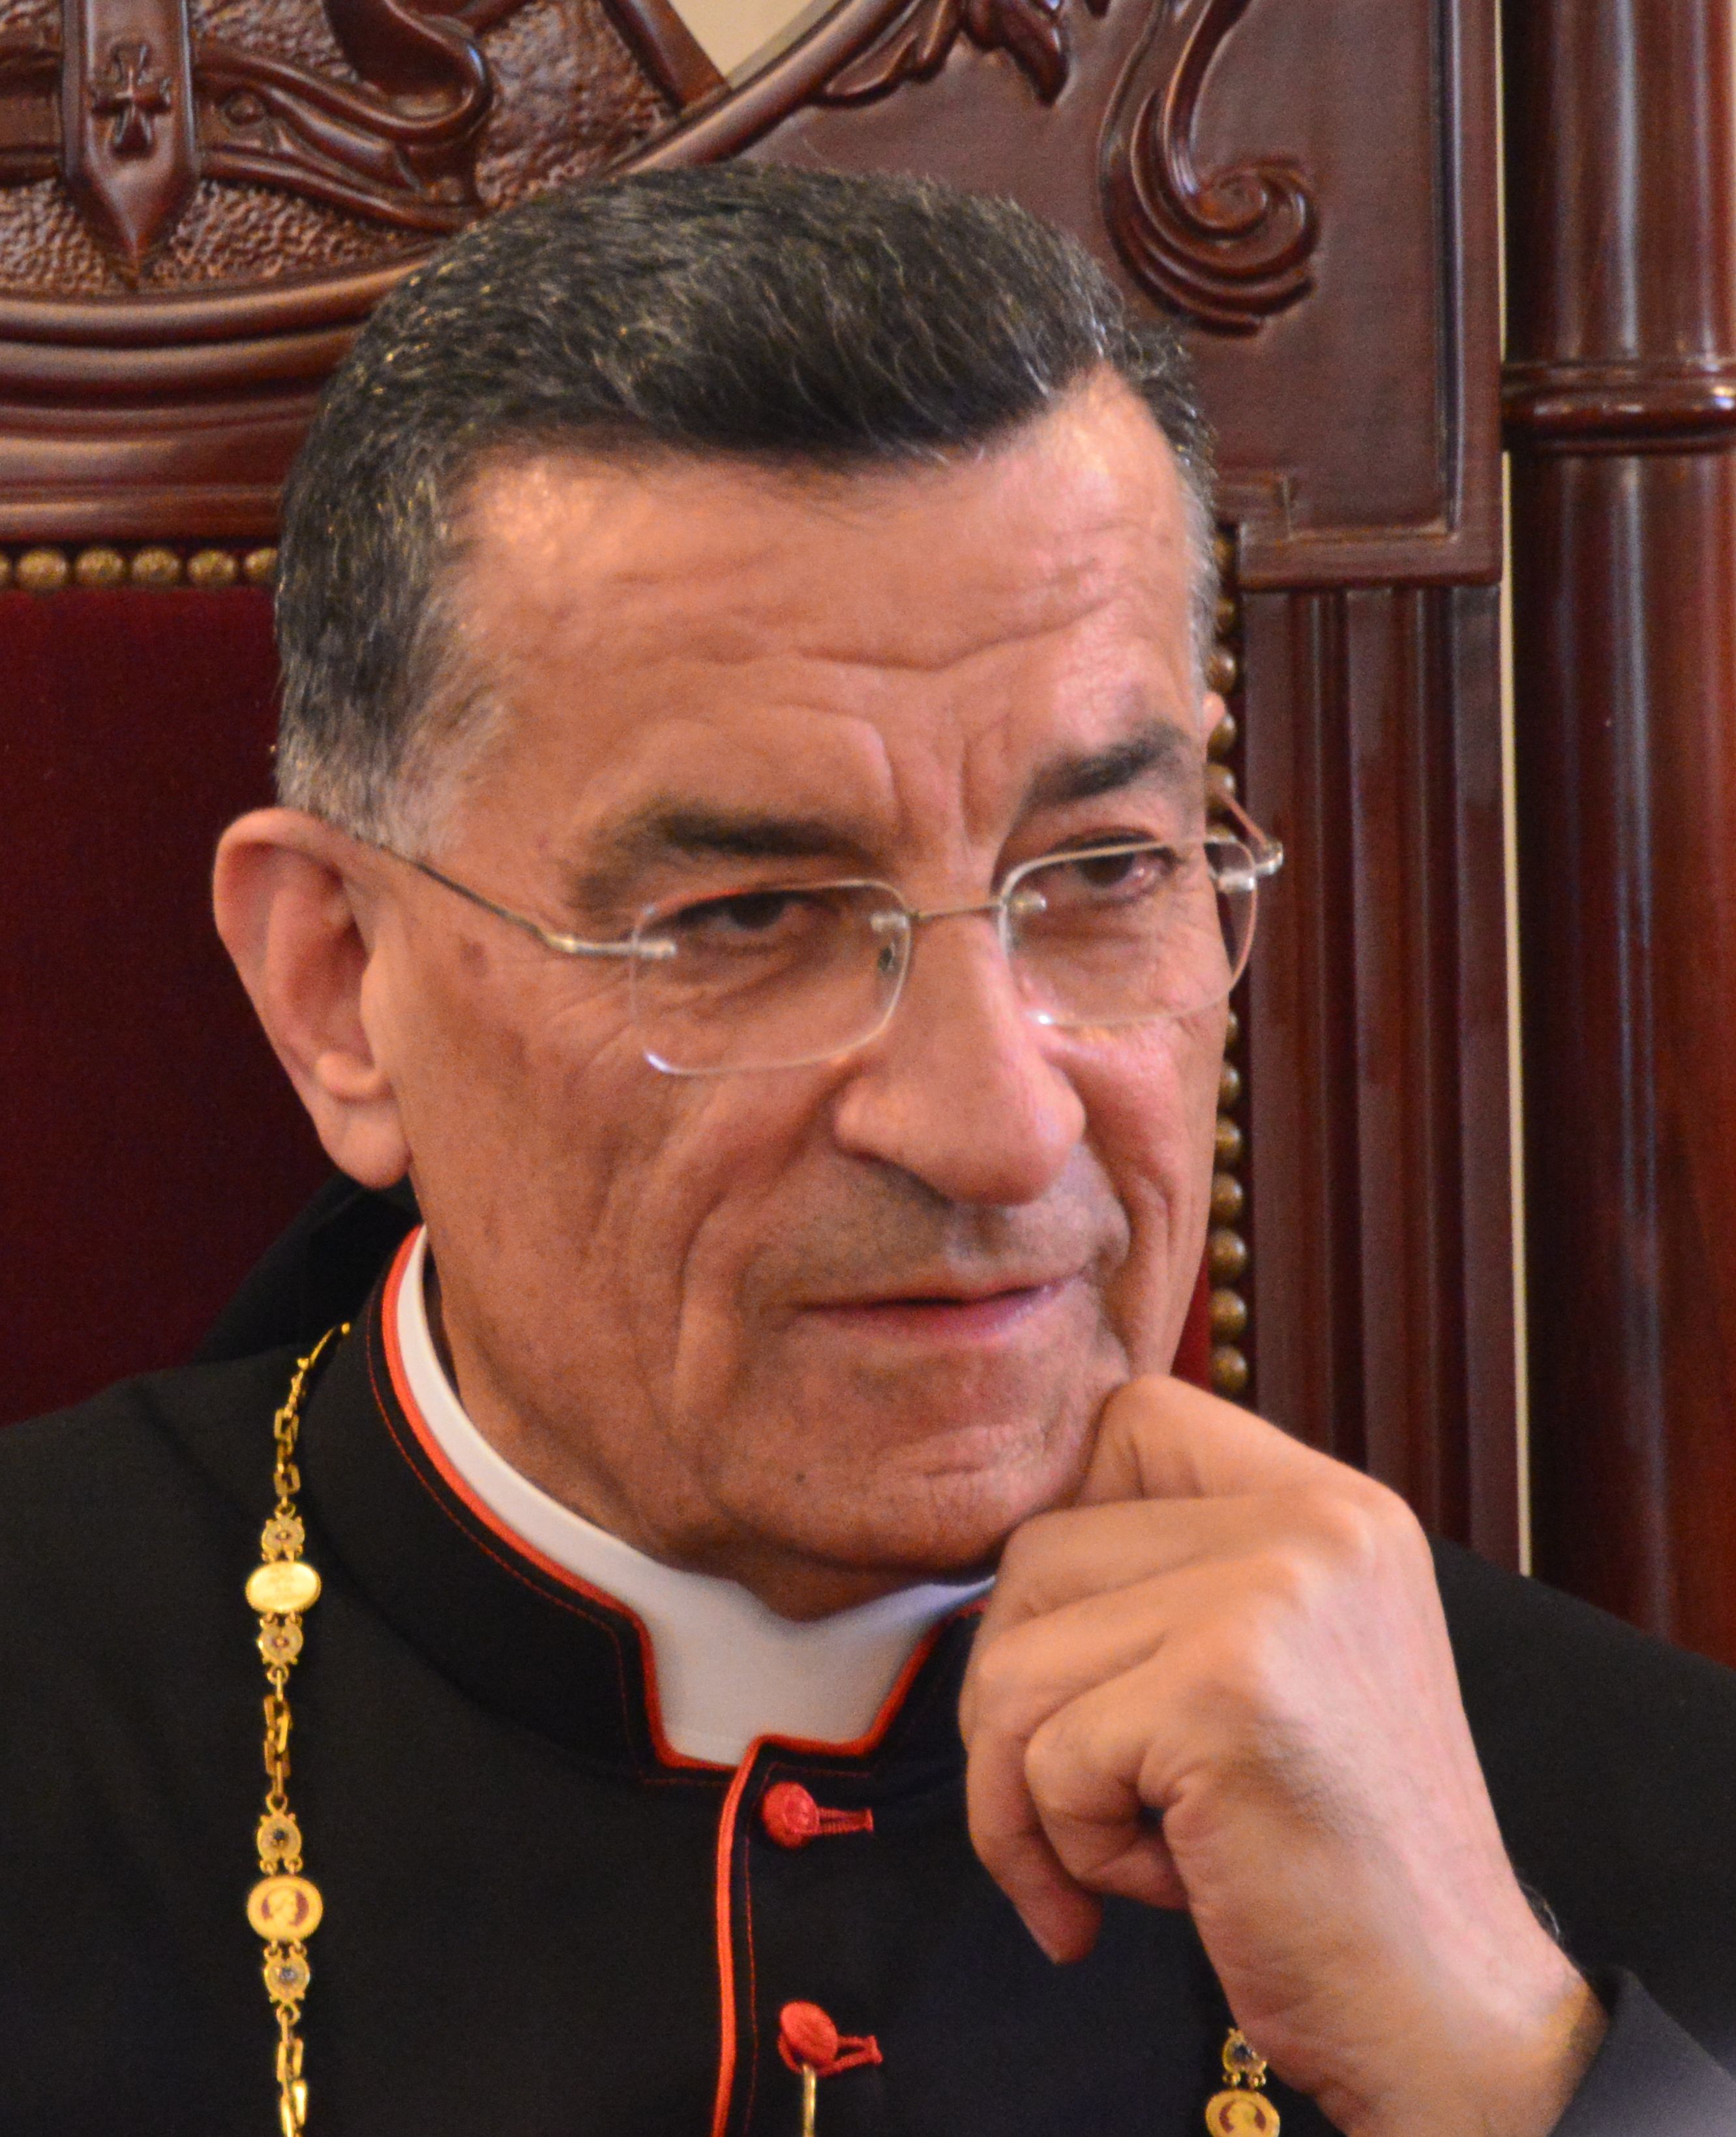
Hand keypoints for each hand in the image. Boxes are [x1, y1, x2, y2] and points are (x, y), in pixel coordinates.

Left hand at [958, 1377, 1605, 2136]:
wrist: (1449, 2013)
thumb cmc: (1339, 1859)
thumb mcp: (1278, 1666)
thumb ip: (1176, 1582)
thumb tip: (1002, 1569)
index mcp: (1336, 1506)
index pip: (1133, 1421)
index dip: (1072, 1522)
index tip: (1086, 1646)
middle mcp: (1314, 1524)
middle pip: (1037, 1551)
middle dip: (1015, 1697)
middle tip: (1078, 1798)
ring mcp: (1270, 1596)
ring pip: (1013, 1659)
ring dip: (1029, 1794)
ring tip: (1127, 1855)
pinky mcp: (1222, 1693)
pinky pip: (1043, 1756)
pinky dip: (1068, 1849)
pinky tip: (1172, 1886)